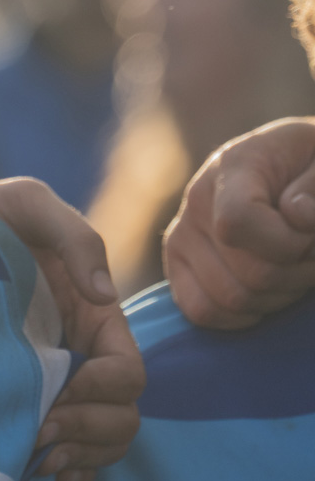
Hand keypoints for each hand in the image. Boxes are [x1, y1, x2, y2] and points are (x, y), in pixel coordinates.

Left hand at [0, 176, 143, 480]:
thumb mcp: (26, 205)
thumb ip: (74, 237)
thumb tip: (104, 295)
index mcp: (91, 314)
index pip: (126, 371)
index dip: (106, 390)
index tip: (64, 390)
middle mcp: (79, 354)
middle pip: (122, 415)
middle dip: (91, 430)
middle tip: (42, 433)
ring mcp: (52, 384)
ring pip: (101, 440)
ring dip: (82, 456)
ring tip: (40, 458)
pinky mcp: (22, 403)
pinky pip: (69, 452)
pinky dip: (71, 471)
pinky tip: (40, 471)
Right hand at [163, 117, 314, 328]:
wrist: (283, 168)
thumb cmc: (309, 165)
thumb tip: (297, 216)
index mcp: (233, 167)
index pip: (238, 221)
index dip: (286, 244)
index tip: (311, 232)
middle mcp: (197, 201)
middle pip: (250, 273)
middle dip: (298, 273)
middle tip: (313, 253)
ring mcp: (183, 235)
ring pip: (233, 299)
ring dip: (280, 294)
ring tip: (293, 267)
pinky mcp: (178, 264)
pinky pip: (201, 311)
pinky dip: (242, 315)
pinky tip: (267, 292)